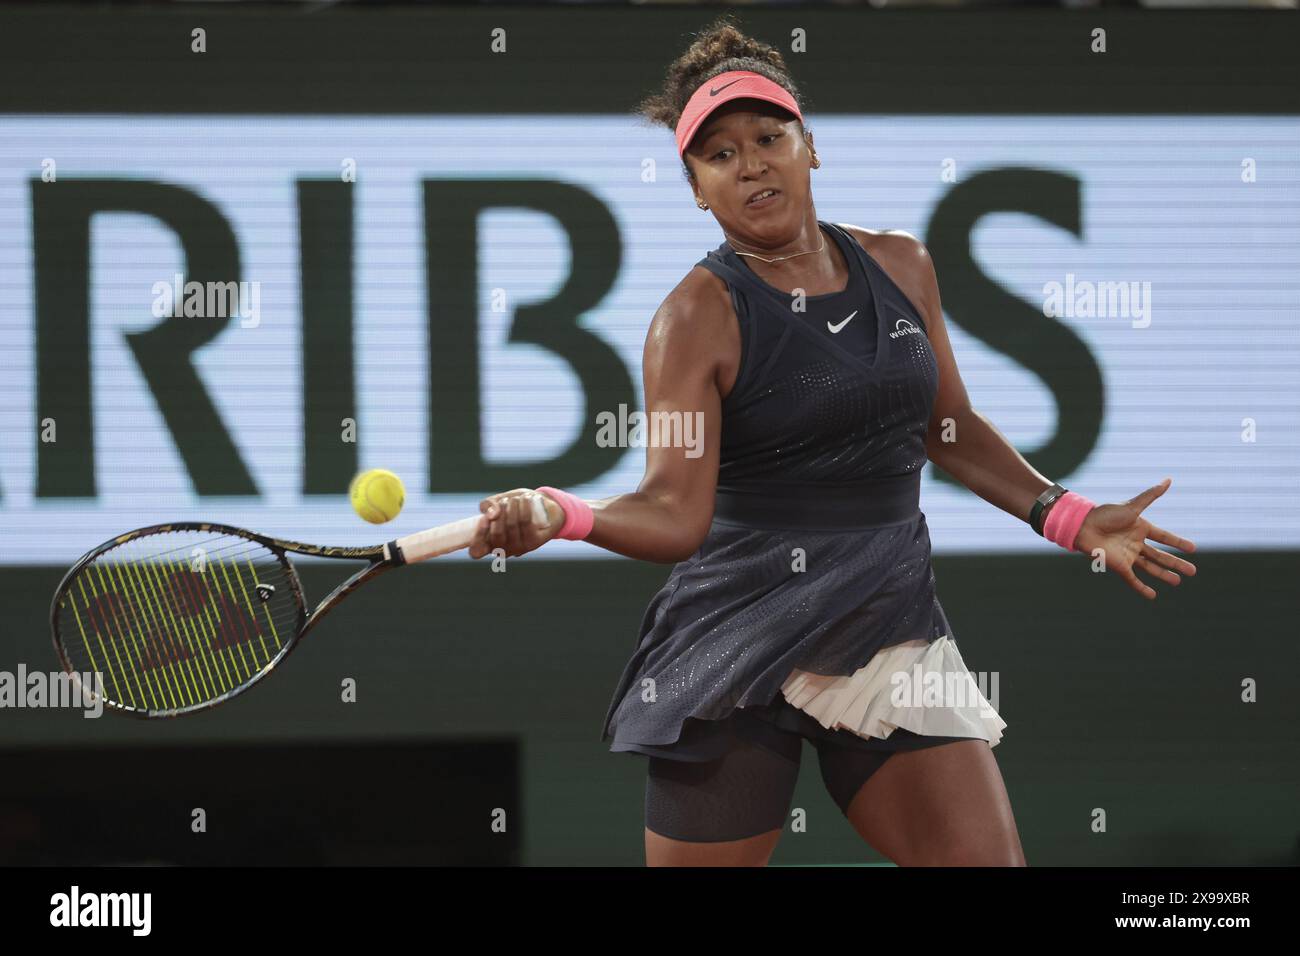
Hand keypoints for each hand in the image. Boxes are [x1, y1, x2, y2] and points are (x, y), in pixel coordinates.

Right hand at [468, 488, 565, 559]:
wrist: (543, 507)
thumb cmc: (515, 506)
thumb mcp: (498, 502)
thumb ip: (488, 505)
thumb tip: (492, 514)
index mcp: (489, 544)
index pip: (476, 552)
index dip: (477, 538)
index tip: (483, 519)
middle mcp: (503, 550)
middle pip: (496, 535)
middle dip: (499, 513)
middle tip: (504, 501)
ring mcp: (519, 548)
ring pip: (511, 526)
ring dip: (512, 507)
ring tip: (515, 499)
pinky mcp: (534, 543)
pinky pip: (526, 523)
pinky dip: (524, 507)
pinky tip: (526, 499)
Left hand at [1071, 477, 1196, 599]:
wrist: (1084, 526)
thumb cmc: (1105, 514)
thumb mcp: (1132, 506)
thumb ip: (1151, 495)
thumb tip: (1169, 480)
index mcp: (1140, 528)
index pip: (1164, 537)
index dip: (1178, 542)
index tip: (1193, 548)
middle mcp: (1136, 543)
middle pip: (1160, 555)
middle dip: (1176, 563)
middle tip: (1193, 571)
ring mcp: (1128, 555)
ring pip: (1150, 568)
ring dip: (1164, 574)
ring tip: (1178, 581)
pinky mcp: (1119, 566)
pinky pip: (1132, 579)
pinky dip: (1142, 588)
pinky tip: (1152, 595)